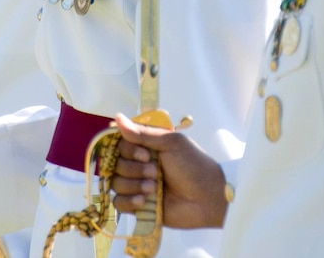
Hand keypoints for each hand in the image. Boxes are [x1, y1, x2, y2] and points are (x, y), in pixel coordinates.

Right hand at [110, 114, 227, 228]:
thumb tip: (117, 116)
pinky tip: (144, 201)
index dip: (128, 150)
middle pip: (116, 164)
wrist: (207, 197)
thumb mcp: (171, 143)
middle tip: (156, 172)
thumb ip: (142, 133)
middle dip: (135, 169)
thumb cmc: (193, 166)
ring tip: (154, 188)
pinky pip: (118, 203)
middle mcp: (138, 165)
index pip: (120, 145)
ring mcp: (137, 186)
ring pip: (116, 183)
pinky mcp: (138, 206)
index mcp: (146, 148)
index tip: (145, 154)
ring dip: (134, 185)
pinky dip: (128, 201)